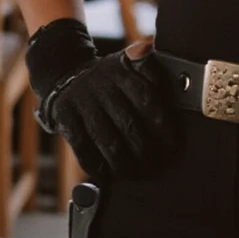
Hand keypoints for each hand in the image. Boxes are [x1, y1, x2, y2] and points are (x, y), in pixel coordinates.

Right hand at [26, 20, 177, 179]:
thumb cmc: (108, 75)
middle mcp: (102, 87)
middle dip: (146, 149)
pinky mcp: (66, 118)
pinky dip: (97, 165)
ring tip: (140, 174)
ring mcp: (82, 103)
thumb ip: (147, 65)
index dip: (163, 123)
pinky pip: (82, 147)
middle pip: (128, 124)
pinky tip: (110, 176)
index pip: (147, 98)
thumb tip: (161, 61)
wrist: (64, 72)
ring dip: (125, 163)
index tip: (174, 142)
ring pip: (107, 140)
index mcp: (121, 72)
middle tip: (159, 164)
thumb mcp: (127, 61)